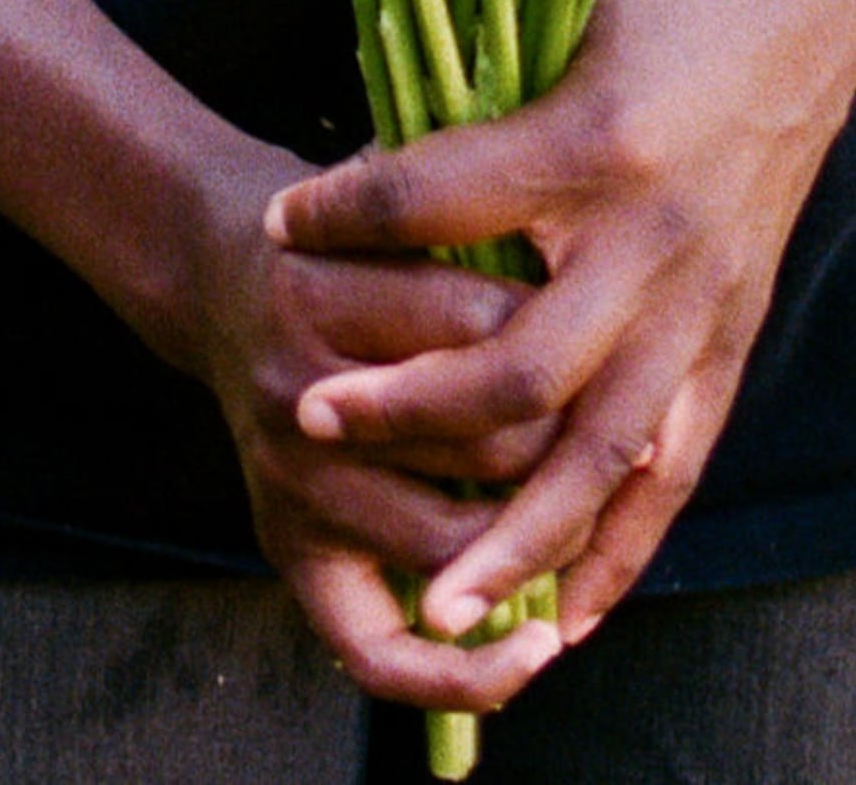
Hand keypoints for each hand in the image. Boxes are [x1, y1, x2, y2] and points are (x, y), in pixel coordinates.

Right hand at [154, 125, 576, 715]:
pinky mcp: (286, 547)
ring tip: (600, 511)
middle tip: (636, 430)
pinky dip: (463, 669)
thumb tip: (582, 245)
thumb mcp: (395, 185)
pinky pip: (380, 647)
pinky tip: (537, 645)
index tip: (626, 343)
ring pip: (454, 539)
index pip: (484, 326)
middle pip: (483, 441)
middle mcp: (298, 391)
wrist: (218, 275)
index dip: (571, 335)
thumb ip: (470, 203)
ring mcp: (290, 481)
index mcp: (324, 286)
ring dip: (542, 534)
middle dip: (572, 442)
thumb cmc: (344, 228)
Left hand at [258, 0, 855, 652]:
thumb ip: (483, 103)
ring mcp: (703, 298)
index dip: (346, 213)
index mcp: (597, 138)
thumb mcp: (564, 7)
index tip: (277, 222)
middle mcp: (653, 236)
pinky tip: (567, 617)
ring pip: (600, 452)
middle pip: (516, 364)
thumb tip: (369, 177)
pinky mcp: (737, 332)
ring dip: (514, 537)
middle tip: (310, 417)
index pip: (439, 197)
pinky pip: (677, 467)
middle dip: (405, 407)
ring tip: (436, 607)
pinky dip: (622, 550)